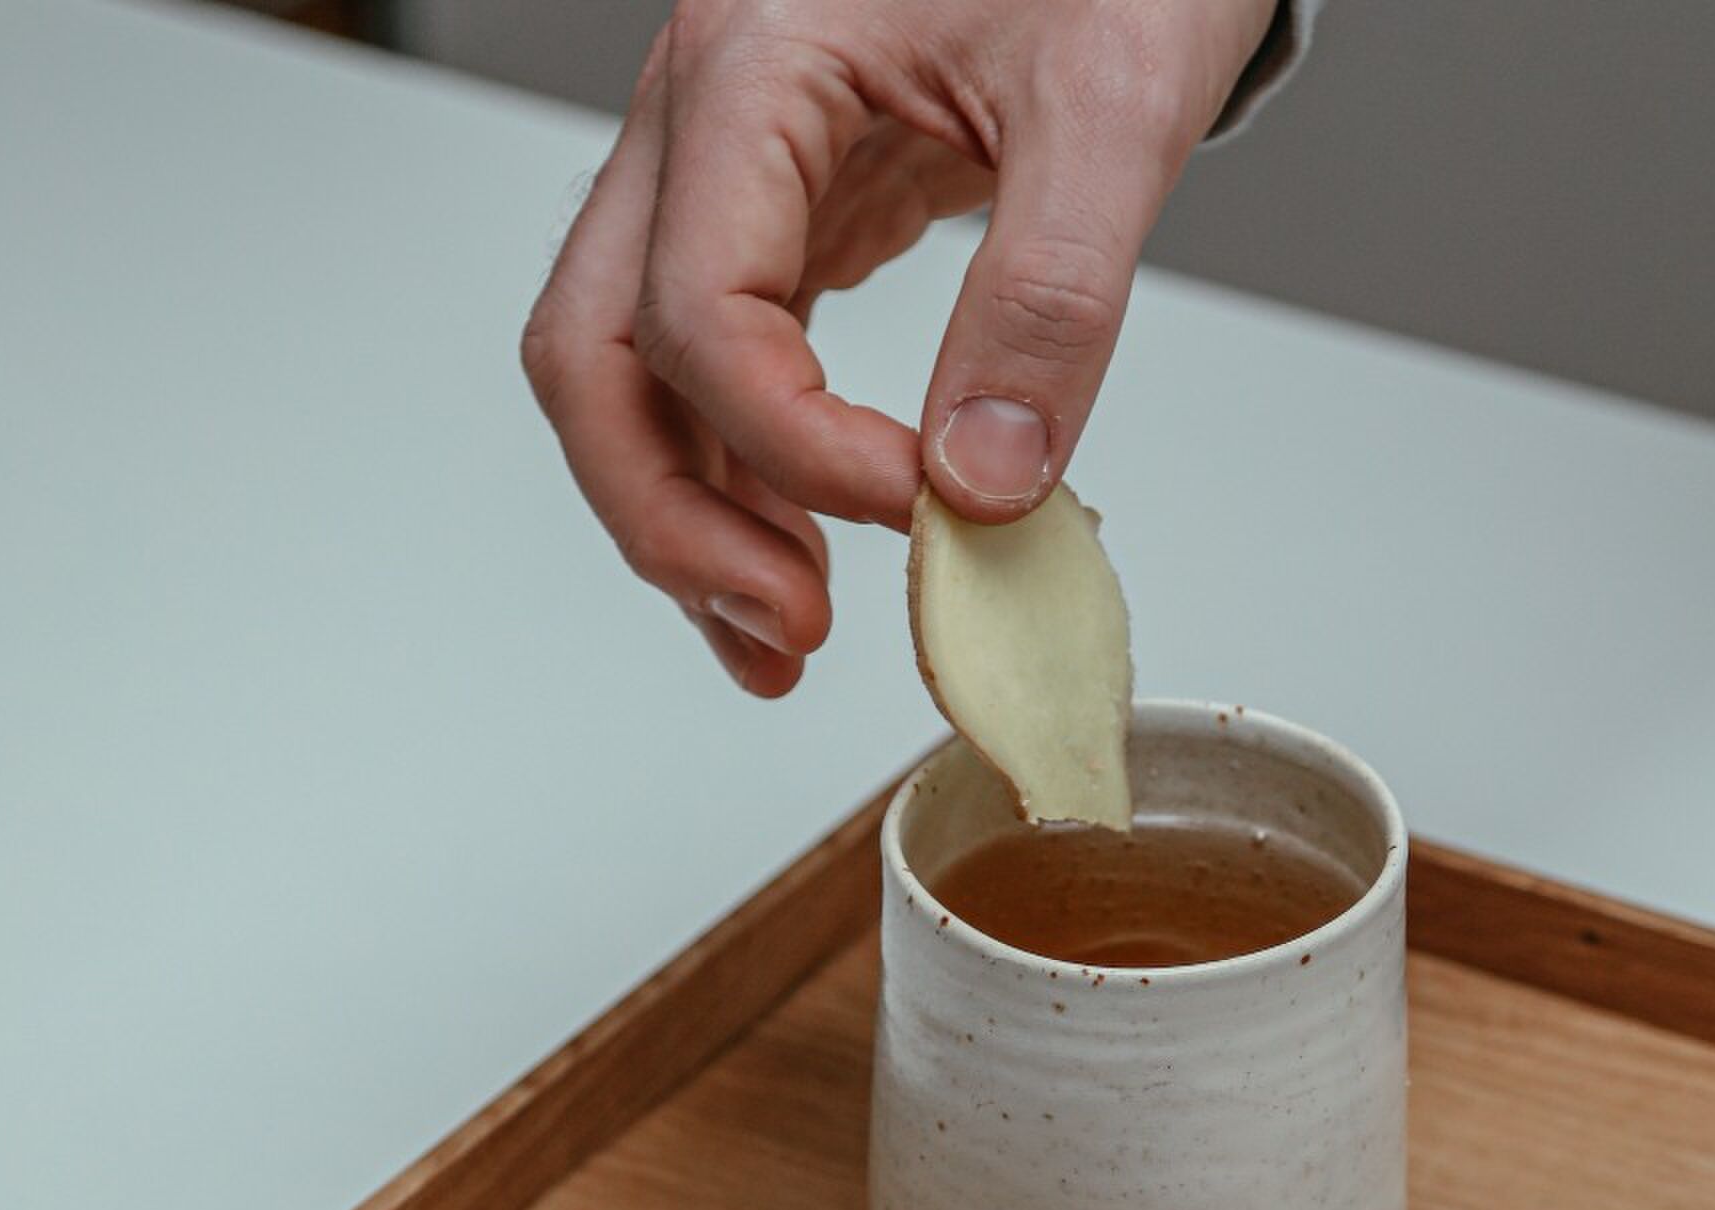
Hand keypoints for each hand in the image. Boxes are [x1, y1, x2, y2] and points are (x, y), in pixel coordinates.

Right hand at [522, 0, 1276, 694]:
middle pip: (598, 355)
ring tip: (782, 640)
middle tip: (788, 631)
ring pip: (632, 377)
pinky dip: (744, 475)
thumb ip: (1051, 294)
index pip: (703, 311)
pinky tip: (797, 558)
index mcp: (753, 64)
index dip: (799, 448)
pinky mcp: (785, 220)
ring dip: (689, 522)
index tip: (924, 511)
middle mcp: (704, 120)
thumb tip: (986, 481)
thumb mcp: (1117, 101)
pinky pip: (714, 367)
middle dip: (673, 518)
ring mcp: (727, 175)